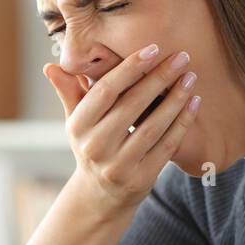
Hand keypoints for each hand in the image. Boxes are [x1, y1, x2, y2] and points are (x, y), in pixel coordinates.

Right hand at [45, 42, 200, 219]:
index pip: (105, 91)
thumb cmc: (91, 145)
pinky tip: (194, 102)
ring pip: (153, 126)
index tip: (153, 49)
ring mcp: (118, 165)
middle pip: (132, 105)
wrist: (100, 195)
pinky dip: (182, 122)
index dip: (129, 68)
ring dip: (175, 99)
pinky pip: (166, 146)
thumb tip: (50, 66)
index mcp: (78, 126)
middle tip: (181, 57)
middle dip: (159, 78)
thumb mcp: (77, 121)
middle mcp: (95, 147)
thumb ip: (69, 92)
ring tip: (191, 77)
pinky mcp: (141, 179)